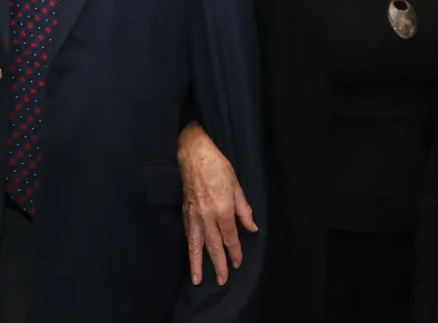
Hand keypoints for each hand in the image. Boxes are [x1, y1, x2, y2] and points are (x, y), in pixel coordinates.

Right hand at [177, 121, 258, 285]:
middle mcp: (207, 216)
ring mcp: (194, 216)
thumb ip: (244, 210)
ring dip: (197, 264)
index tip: (238, 263)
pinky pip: (189, 235)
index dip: (235, 251)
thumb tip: (252, 227)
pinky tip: (192, 257)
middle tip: (223, 281)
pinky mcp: (185, 213)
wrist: (194, 156)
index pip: (230, 237)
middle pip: (213, 246)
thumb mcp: (237, 185)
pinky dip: (191, 248)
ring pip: (196, 245)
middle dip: (219, 264)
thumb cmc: (218, 167)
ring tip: (198, 280)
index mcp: (222, 209)